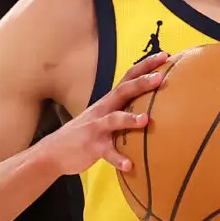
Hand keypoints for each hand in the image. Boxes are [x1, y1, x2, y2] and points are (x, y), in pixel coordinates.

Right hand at [43, 52, 167, 174]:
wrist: (54, 151)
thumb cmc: (87, 133)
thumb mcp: (106, 117)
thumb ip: (125, 110)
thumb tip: (153, 106)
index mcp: (109, 101)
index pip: (129, 77)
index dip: (146, 66)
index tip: (165, 55)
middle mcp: (103, 110)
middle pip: (123, 92)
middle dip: (141, 83)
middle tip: (160, 77)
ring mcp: (97, 128)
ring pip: (114, 120)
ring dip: (129, 119)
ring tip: (145, 120)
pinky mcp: (93, 147)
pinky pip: (108, 153)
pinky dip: (118, 158)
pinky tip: (129, 165)